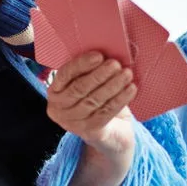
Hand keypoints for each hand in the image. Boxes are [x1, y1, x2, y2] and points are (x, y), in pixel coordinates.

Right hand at [46, 52, 136, 185]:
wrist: (111, 135)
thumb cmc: (99, 102)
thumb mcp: (89, 86)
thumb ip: (90, 72)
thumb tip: (106, 50)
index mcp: (55, 92)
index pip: (65, 75)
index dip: (82, 64)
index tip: (99, 54)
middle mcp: (58, 109)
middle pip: (80, 88)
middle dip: (100, 74)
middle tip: (116, 63)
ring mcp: (72, 124)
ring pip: (94, 100)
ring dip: (113, 85)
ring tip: (127, 73)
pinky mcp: (89, 133)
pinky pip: (106, 112)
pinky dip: (120, 99)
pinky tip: (131, 89)